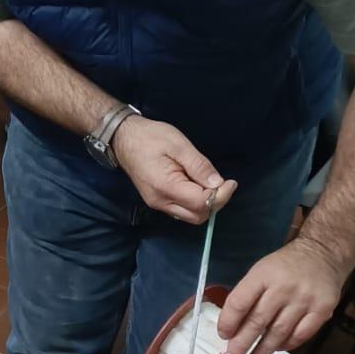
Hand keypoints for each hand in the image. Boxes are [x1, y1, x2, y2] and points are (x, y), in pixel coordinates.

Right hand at [112, 115, 236, 222]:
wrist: (123, 139)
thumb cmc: (151, 137)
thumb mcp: (179, 145)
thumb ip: (199, 165)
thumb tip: (218, 183)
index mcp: (166, 187)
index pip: (201, 203)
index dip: (220, 195)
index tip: (231, 182)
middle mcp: (161, 202)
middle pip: (198, 216)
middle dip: (216, 202)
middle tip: (224, 184)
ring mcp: (158, 204)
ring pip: (190, 216)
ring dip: (206, 204)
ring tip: (211, 184)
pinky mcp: (157, 201)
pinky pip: (181, 210)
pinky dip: (195, 203)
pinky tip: (198, 186)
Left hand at [218, 236, 346, 353]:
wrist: (322, 254)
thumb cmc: (285, 266)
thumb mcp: (262, 270)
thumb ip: (248, 294)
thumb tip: (233, 327)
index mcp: (263, 274)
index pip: (240, 302)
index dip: (228, 322)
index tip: (223, 335)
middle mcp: (283, 287)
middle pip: (258, 321)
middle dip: (242, 343)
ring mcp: (304, 299)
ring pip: (279, 332)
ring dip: (263, 350)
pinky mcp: (322, 309)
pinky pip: (300, 335)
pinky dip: (287, 345)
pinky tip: (277, 349)